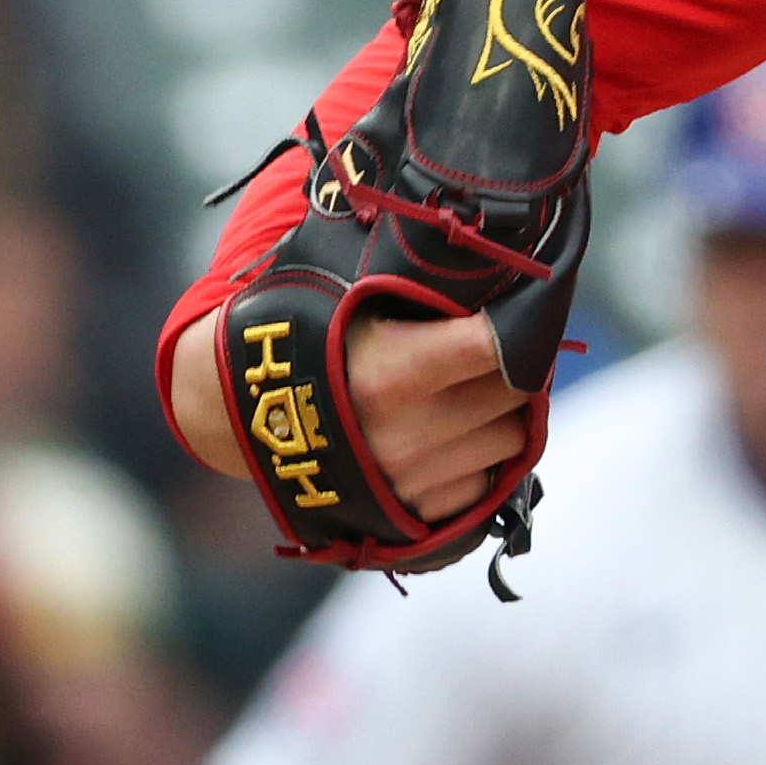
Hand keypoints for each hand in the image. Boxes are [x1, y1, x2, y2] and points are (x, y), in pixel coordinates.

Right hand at [164, 305, 526, 518]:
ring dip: (500, 414)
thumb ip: (422, 277)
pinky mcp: (416, 517)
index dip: (522, 325)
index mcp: (394, 374)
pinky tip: (450, 434)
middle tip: (490, 349)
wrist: (243, 411)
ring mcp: (411, 482)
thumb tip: (491, 247)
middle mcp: (406, 436)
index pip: (502, 346)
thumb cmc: (308, 335)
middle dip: (513, 366)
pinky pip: (487, 481)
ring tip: (464, 390)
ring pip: (511, 439)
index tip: (521, 312)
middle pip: (516, 392)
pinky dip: (480, 458)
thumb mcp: (353, 290)